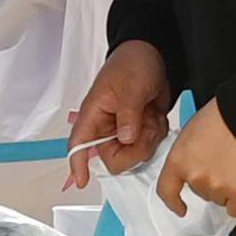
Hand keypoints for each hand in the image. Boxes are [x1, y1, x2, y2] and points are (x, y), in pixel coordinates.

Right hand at [71, 37, 176, 176]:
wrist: (154, 55)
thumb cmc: (132, 63)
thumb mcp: (130, 87)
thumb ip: (128, 114)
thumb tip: (126, 138)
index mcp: (94, 115)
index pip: (79, 144)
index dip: (77, 164)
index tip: (82, 181)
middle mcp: (106, 128)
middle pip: (114, 159)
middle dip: (134, 149)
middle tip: (145, 128)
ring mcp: (124, 131)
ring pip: (135, 154)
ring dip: (149, 137)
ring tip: (150, 115)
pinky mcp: (140, 131)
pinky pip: (150, 145)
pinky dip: (157, 132)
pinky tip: (156, 116)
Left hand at [156, 104, 235, 222]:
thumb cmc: (225, 114)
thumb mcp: (193, 130)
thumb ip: (190, 154)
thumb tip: (198, 162)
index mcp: (179, 160)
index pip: (166, 189)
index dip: (173, 202)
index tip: (179, 207)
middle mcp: (195, 177)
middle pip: (200, 191)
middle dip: (211, 181)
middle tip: (224, 163)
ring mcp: (217, 187)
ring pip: (220, 199)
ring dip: (227, 188)